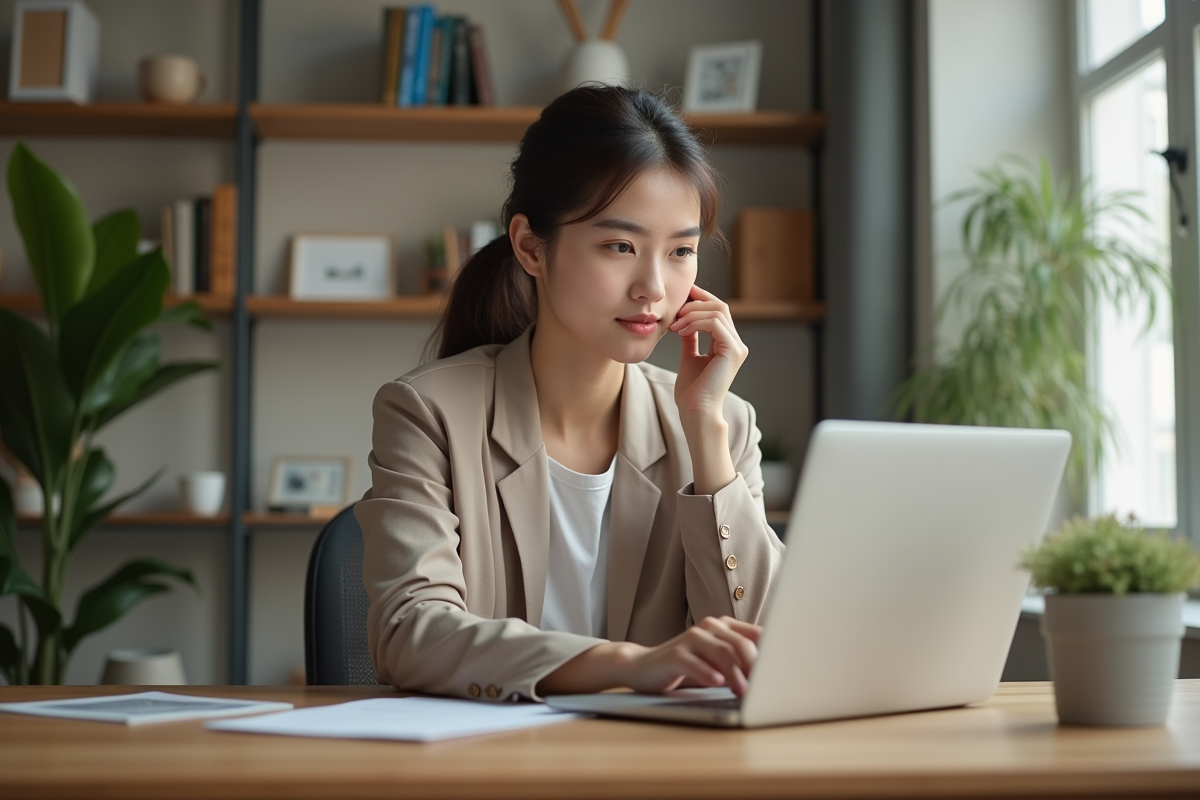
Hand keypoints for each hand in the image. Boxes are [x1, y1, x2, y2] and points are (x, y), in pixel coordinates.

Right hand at [619, 616, 761, 695]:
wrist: (644, 666)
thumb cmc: (688, 666)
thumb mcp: (717, 662)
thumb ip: (740, 660)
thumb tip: (774, 675)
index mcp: (724, 626)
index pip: (755, 636)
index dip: (770, 655)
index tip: (780, 675)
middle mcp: (709, 627)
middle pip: (741, 644)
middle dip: (755, 668)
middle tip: (764, 688)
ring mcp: (691, 638)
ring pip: (722, 652)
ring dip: (736, 674)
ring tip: (743, 692)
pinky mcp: (675, 654)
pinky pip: (695, 662)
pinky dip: (708, 673)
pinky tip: (717, 682)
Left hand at [669, 285, 748, 422]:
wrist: (695, 411)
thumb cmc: (692, 391)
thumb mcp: (689, 356)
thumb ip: (691, 337)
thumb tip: (684, 320)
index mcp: (728, 344)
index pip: (718, 310)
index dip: (700, 299)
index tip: (680, 297)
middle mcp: (736, 344)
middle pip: (720, 306)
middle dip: (695, 302)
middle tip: (674, 311)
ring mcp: (737, 347)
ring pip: (717, 311)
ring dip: (691, 314)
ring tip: (674, 325)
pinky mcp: (732, 351)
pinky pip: (714, 323)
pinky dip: (695, 322)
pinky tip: (680, 331)